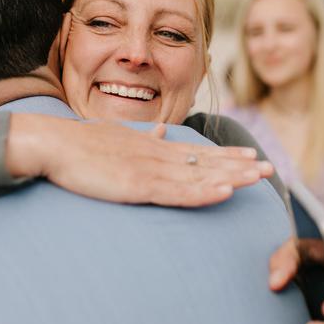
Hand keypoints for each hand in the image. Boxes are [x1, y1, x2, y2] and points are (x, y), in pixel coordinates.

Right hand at [6, 114, 273, 206]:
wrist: (54, 144)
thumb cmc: (80, 144)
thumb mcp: (117, 136)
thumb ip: (142, 137)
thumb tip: (161, 130)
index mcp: (152, 147)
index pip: (196, 152)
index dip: (225, 155)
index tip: (248, 155)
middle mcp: (157, 155)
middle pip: (205, 162)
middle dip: (239, 166)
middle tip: (269, 168)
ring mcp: (149, 169)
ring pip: (199, 175)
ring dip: (231, 177)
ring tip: (258, 178)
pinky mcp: (137, 185)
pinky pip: (177, 192)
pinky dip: (203, 193)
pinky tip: (224, 193)